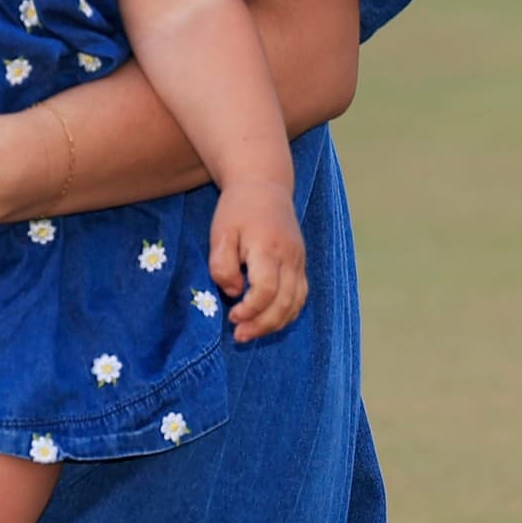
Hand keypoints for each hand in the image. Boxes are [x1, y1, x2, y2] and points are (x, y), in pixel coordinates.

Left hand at [211, 181, 309, 341]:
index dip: (251, 309)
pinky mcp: (301, 264)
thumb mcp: (221, 232)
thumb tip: (233, 292)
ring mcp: (299, 261)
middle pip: (284, 302)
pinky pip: (301, 296)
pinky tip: (269, 321)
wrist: (264, 186)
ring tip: (251, 333)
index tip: (232, 316)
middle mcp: (290, 258)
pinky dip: (287, 313)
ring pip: (296, 303)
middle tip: (239, 336)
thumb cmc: (237, 209)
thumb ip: (222, 264)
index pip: (267, 290)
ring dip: (275, 324)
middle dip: (262, 324)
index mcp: (268, 249)